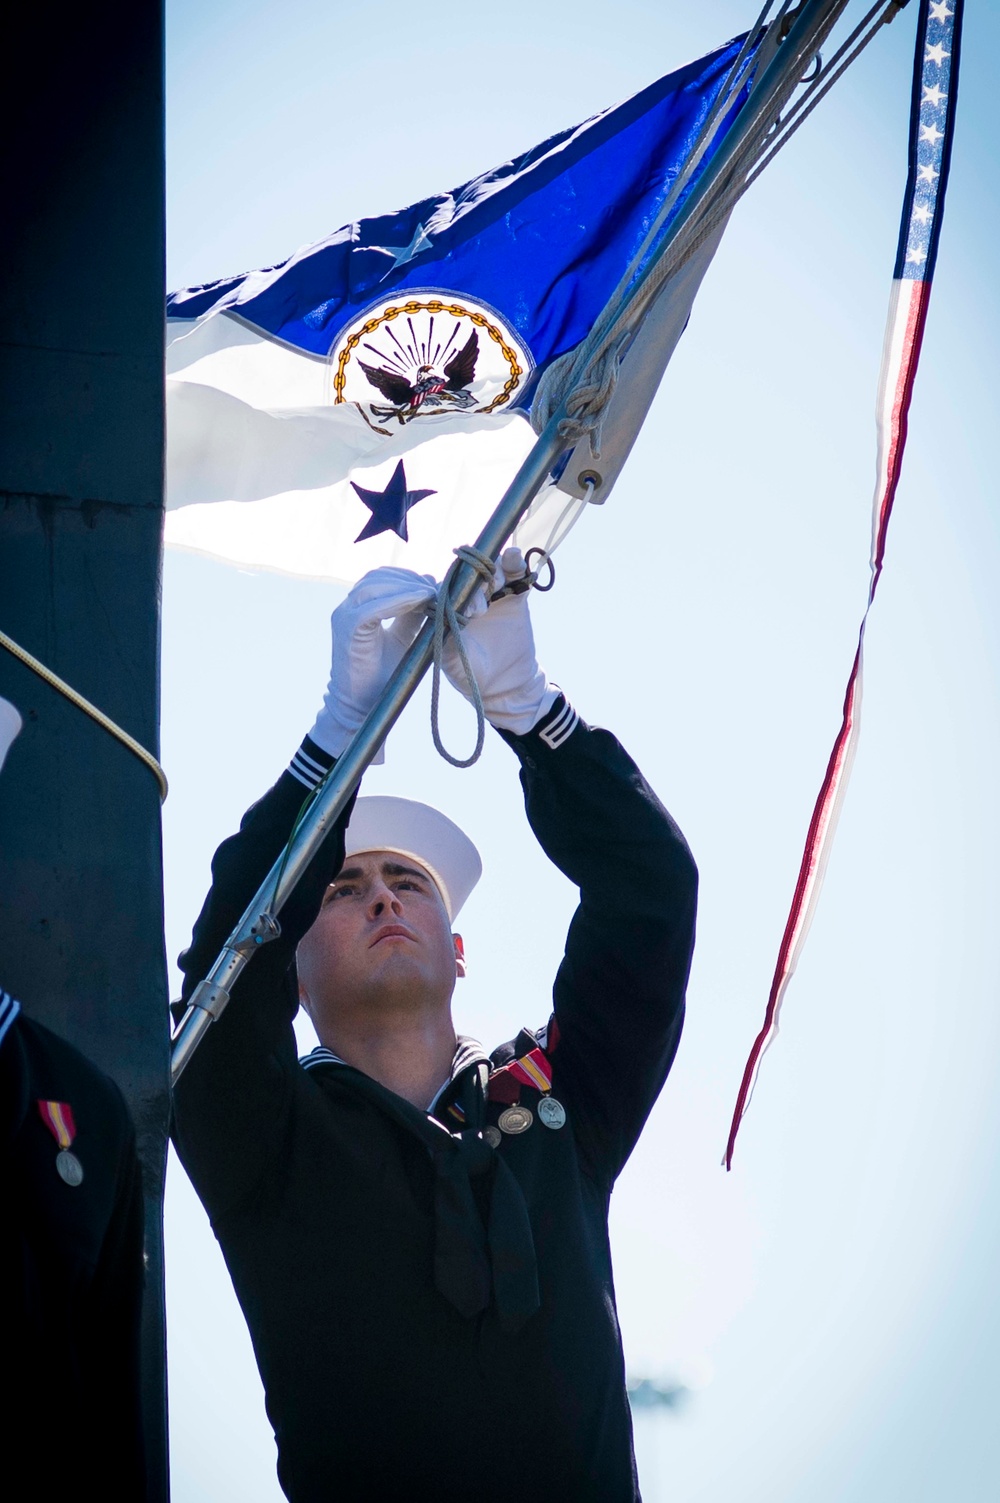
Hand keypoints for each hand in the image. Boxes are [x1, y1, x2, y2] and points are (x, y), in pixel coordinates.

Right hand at [309, 568, 436, 756]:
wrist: (361, 707)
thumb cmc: (382, 676)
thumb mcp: (403, 639)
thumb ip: (412, 616)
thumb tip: (429, 590)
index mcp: (358, 608)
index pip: (381, 579)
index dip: (407, 577)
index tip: (433, 583)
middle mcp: (347, 608)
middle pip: (377, 577)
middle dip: (409, 579)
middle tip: (435, 587)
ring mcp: (344, 616)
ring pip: (375, 587)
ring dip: (406, 587)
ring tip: (431, 594)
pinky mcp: (347, 630)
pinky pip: (373, 607)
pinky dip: (399, 601)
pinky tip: (421, 602)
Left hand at [442, 548, 558, 734]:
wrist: (505, 686)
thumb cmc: (471, 675)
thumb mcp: (453, 662)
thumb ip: (445, 641)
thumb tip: (438, 620)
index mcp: (449, 609)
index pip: (447, 588)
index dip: (454, 591)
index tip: (464, 608)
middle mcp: (469, 597)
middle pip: (470, 575)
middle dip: (475, 584)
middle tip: (481, 610)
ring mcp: (492, 595)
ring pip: (491, 570)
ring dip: (494, 571)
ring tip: (498, 583)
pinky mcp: (514, 597)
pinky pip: (515, 575)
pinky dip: (516, 563)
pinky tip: (515, 556)